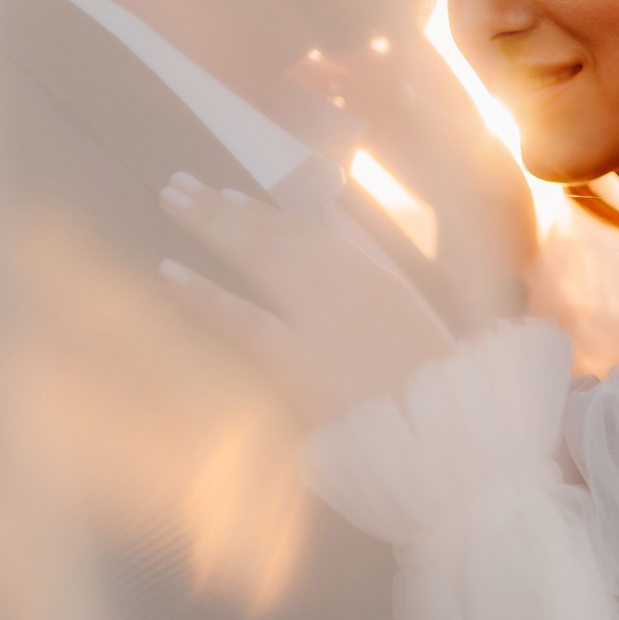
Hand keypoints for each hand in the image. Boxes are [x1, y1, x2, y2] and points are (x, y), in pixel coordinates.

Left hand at [158, 172, 457, 423]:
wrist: (449, 437)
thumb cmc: (433, 391)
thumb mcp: (412, 327)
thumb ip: (376, 287)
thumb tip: (341, 253)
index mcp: (376, 277)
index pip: (309, 230)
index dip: (264, 210)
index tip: (228, 193)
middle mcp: (348, 286)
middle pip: (274, 233)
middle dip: (224, 205)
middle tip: (180, 182)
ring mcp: (323, 320)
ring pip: (257, 257)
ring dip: (209, 224)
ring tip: (170, 201)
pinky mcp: (301, 361)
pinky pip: (243, 319)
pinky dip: (204, 293)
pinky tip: (169, 271)